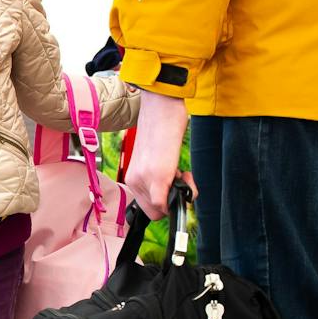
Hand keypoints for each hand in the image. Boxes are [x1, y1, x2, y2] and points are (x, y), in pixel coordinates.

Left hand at [126, 90, 191, 218]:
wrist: (161, 105)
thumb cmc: (163, 127)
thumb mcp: (157, 158)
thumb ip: (159, 176)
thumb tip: (170, 194)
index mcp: (133, 176)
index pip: (148, 207)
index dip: (165, 201)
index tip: (174, 184)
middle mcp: (134, 179)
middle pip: (155, 213)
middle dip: (173, 201)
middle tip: (181, 178)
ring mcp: (144, 178)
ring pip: (162, 210)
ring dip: (179, 195)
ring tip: (182, 171)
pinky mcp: (158, 174)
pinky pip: (163, 204)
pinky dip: (178, 198)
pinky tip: (185, 175)